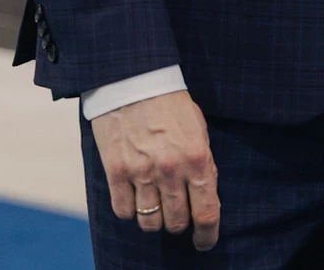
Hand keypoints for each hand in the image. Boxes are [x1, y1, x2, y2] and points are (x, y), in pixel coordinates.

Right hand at [91, 90, 219, 249]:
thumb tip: (205, 195)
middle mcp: (171, 170)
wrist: (134, 81)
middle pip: (177, 222)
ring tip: (155, 206)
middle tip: (178, 215)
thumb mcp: (198, 130)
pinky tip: (134, 199)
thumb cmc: (171, 105)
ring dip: (155, 220)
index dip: (207, 235)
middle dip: (179, 224)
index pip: (206, 212)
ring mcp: (141, 173)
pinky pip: (123, 212)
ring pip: (150, 223)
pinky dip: (130, 212)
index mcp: (197, 158)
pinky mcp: (116, 172)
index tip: (205, 243)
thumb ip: (203, 164)